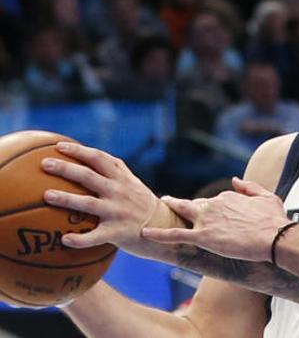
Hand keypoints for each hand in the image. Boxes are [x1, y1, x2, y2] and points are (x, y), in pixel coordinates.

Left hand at [41, 142, 160, 253]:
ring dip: (67, 198)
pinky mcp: (119, 232)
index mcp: (122, 179)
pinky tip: (64, 240)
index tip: (58, 146)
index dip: (79, 151)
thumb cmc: (142, 205)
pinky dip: (80, 239)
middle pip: (89, 177)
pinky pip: (96, 236)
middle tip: (44, 164)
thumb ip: (115, 172)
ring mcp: (119, 212)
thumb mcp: (133, 184)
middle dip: (66, 168)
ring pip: (89, 203)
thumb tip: (88, 158)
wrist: (167, 227)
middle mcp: (120, 192)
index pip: (99, 158)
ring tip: (46, 195)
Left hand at [142, 177, 288, 261]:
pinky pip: (175, 234)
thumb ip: (249, 186)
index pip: (213, 202)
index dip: (211, 211)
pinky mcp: (203, 237)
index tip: (211, 217)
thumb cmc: (275, 219)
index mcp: (229, 196)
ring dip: (169, 210)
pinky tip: (145, 233)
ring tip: (156, 210)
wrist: (275, 237)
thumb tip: (234, 179)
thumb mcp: (267, 196)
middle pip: (193, 205)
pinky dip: (158, 234)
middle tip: (168, 202)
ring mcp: (207, 220)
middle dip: (180, 204)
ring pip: (182, 213)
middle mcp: (215, 204)